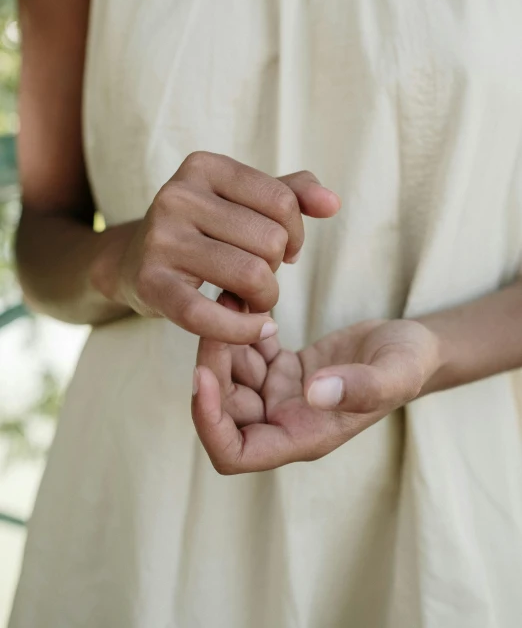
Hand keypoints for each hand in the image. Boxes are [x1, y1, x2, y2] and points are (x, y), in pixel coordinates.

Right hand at [91, 152, 339, 342]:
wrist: (134, 262)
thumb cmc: (202, 230)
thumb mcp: (241, 201)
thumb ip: (292, 194)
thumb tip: (333, 203)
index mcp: (204, 167)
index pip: (283, 201)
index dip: (296, 232)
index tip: (283, 249)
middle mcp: (177, 196)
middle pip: (271, 240)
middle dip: (277, 267)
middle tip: (258, 274)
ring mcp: (161, 239)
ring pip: (252, 276)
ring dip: (266, 299)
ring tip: (252, 298)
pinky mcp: (150, 283)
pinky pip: (209, 315)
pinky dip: (243, 330)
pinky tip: (258, 328)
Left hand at [192, 294, 440, 472]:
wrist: (414, 347)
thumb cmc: (410, 367)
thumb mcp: (396, 374)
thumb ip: (362, 388)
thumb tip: (315, 392)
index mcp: (303, 437)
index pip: (235, 453)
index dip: (209, 424)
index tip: (203, 376)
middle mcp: (284, 420)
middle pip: (224, 407)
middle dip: (212, 364)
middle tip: (216, 317)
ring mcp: (280, 394)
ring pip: (230, 375)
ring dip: (222, 339)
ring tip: (230, 297)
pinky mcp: (282, 368)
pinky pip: (247, 352)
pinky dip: (240, 328)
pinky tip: (248, 301)